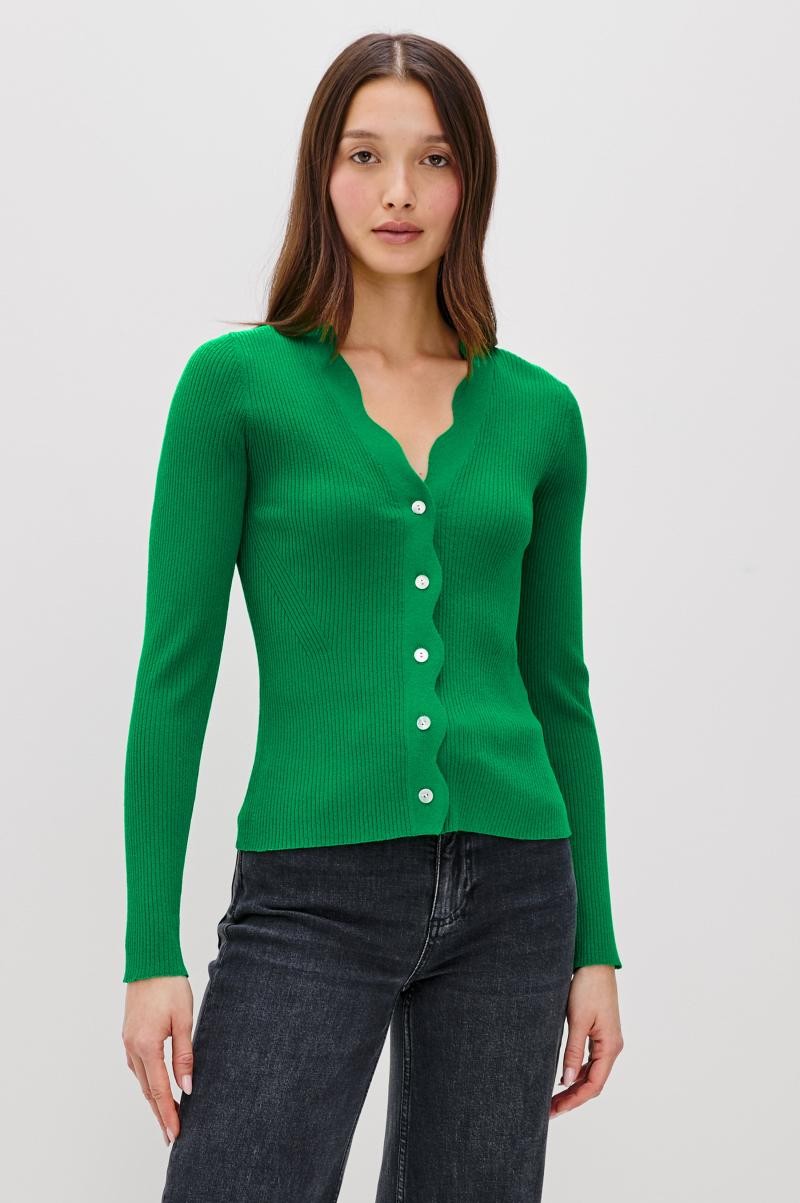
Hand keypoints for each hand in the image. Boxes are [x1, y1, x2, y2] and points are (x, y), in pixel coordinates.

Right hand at [122, 976, 193, 1144]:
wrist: (150, 961)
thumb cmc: (169, 986)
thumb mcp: (183, 1019)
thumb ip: (184, 1055)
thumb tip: (186, 1087)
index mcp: (146, 1046)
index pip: (159, 1090)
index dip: (168, 1114)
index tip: (175, 1134)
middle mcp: (132, 1048)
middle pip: (147, 1090)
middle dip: (160, 1113)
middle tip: (171, 1135)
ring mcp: (128, 1041)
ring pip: (141, 1079)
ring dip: (153, 1098)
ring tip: (166, 1115)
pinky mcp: (129, 1035)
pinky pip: (137, 1066)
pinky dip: (147, 1081)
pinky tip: (155, 1085)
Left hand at [551, 964, 622, 1117]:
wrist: (594, 961)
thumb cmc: (587, 987)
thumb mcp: (577, 1020)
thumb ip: (573, 1052)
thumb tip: (567, 1081)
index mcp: (610, 1047)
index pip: (593, 1085)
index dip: (574, 1100)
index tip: (555, 1110)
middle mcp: (611, 1046)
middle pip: (593, 1082)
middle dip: (572, 1097)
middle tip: (549, 1109)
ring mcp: (606, 1039)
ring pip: (591, 1072)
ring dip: (574, 1086)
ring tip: (553, 1097)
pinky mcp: (598, 1031)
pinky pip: (589, 1059)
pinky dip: (577, 1071)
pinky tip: (563, 1075)